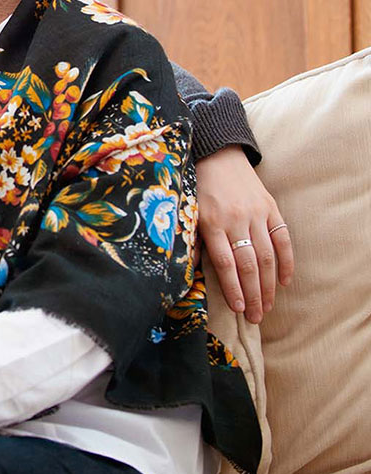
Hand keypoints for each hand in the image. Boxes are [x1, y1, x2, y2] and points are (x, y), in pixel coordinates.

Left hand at [195, 146, 293, 323]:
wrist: (217, 155)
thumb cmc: (197, 187)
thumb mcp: (187, 212)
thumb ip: (191, 241)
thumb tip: (187, 272)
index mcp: (211, 222)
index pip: (226, 263)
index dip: (233, 289)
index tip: (238, 310)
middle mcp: (235, 219)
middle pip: (249, 264)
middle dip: (254, 295)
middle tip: (257, 318)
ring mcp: (256, 213)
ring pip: (267, 256)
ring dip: (270, 285)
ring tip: (268, 306)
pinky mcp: (271, 208)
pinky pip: (283, 239)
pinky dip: (286, 262)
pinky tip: (285, 282)